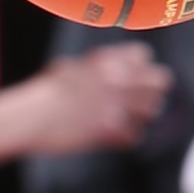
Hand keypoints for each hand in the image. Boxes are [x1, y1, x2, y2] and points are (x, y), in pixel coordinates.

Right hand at [15, 44, 169, 154]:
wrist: (33, 117)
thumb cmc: (44, 91)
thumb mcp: (70, 66)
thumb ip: (95, 67)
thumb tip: (104, 70)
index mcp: (106, 61)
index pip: (144, 55)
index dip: (140, 65)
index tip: (134, 73)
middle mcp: (118, 80)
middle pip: (160, 80)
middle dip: (152, 88)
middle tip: (141, 96)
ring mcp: (117, 106)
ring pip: (153, 108)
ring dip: (142, 113)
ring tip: (127, 116)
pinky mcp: (112, 131)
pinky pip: (135, 136)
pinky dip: (126, 137)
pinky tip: (113, 135)